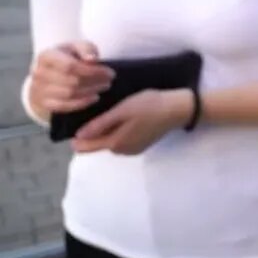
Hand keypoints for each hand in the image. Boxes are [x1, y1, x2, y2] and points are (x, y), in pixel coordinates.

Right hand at [28, 42, 114, 115]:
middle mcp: (39, 73)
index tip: (109, 72)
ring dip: (91, 91)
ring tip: (104, 86)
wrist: (49, 71)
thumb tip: (92, 59)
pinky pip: (63, 106)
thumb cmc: (68, 56)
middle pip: (71, 81)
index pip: (70, 66)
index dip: (92, 71)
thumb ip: (86, 48)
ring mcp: (39, 89)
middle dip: (95, 81)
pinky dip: (81, 103)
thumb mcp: (77, 46)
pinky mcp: (44, 102)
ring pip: (69, 94)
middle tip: (109, 80)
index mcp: (46, 56)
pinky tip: (94, 97)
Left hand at [72, 89, 192, 155]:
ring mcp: (133, 149)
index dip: (78, 135)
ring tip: (112, 113)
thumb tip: (78, 137)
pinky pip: (122, 140)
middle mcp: (122, 151)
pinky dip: (119, 131)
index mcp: (115, 143)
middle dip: (94, 132)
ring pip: (110, 142)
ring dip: (107, 131)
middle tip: (99, 111)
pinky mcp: (141, 144)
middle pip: (98, 144)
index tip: (79, 120)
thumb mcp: (122, 111)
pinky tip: (126, 118)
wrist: (178, 109)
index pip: (86, 146)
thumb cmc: (149, 106)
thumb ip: (100, 125)